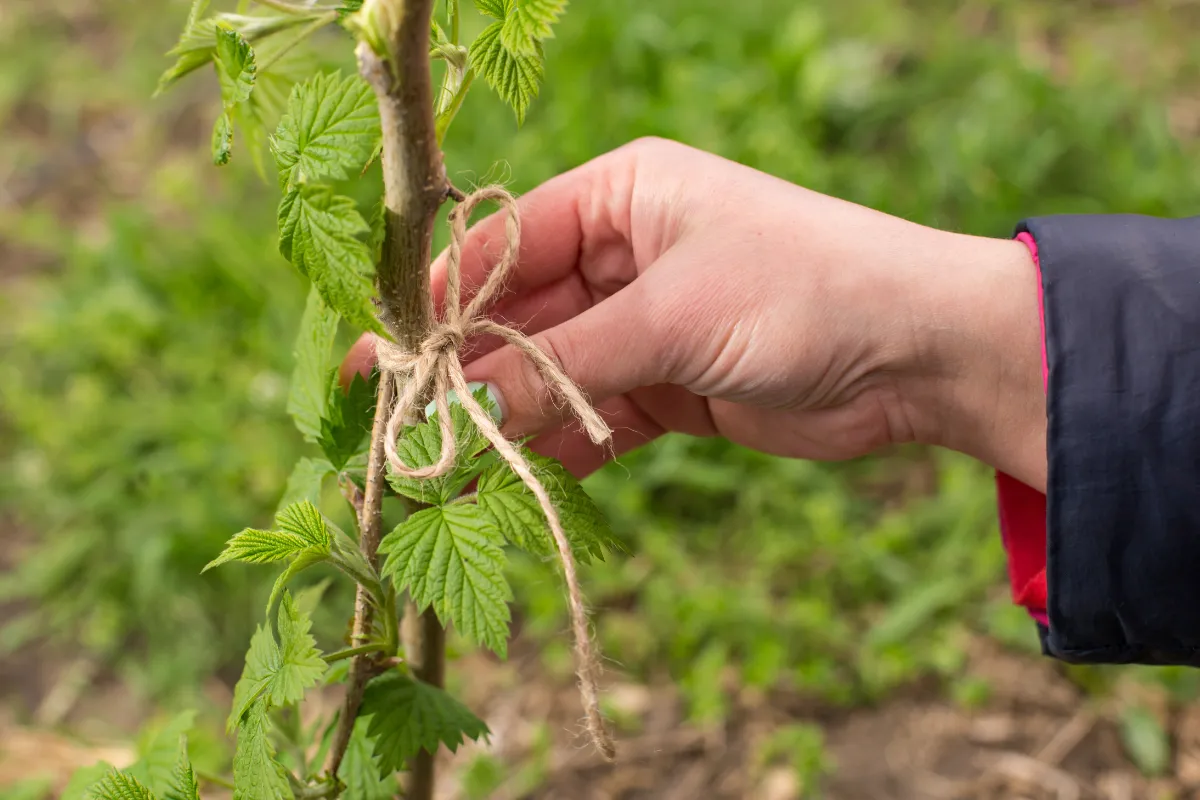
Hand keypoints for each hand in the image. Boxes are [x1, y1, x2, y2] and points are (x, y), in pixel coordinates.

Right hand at [343, 138, 1045, 488]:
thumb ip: (561, 365)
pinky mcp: (671, 385)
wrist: (918, 353)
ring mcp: (647, 323)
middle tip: (403, 425)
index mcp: (621, 198)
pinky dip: (562, 446)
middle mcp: (626, 254)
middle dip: (468, 372)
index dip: (438, 302)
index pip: (503, 246)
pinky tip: (518, 478)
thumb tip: (461, 405)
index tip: (381, 355)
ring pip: (552, 373)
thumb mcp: (670, 317)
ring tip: (451, 466)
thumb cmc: (801, 293)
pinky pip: (594, 415)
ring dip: (508, 418)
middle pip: (519, 316)